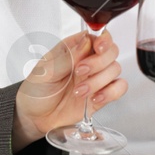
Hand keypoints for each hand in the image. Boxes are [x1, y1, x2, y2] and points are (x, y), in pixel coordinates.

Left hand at [13, 30, 125, 147]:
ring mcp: (96, 78)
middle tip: (81, 71)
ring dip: (98, 81)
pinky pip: (119, 88)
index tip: (98, 48)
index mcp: (74, 49)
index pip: (97, 36)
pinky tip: (96, 98)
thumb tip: (85, 41)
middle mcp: (88, 61)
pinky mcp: (102, 95)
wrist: (34, 118)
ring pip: (115, 69)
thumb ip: (67, 57)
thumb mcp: (45, 71)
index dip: (102, 40)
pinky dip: (111, 93)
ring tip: (79, 91)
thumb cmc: (36, 91)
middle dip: (99, 62)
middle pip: (111, 51)